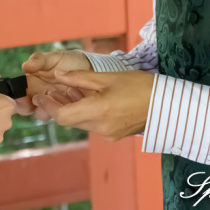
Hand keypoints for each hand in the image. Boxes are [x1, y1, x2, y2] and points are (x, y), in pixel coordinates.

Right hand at [20, 50, 91, 119]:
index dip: (18, 97)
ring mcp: (53, 105)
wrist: (91, 68)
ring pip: (42, 113)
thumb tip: (25, 66)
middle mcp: (40, 96)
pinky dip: (63, 108)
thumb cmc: (69, 61)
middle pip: (27, 107)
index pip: (19, 93)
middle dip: (28, 106)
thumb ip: (39, 60)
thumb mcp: (53, 58)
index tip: (20, 97)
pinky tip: (70, 96)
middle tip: (36, 98)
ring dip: (45, 107)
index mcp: (33, 83)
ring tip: (55, 94)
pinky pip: (60, 115)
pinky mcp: (66, 110)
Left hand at [32, 69, 154, 140]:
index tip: (41, 95)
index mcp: (98, 112)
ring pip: (81, 122)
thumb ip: (81, 77)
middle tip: (50, 91)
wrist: (167, 104)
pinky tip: (86, 98)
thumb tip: (59, 74)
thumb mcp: (108, 77)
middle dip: (58, 106)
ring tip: (67, 91)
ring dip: (72, 108)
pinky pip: (93, 125)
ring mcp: (109, 134)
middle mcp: (101, 128)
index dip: (49, 106)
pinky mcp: (115, 134)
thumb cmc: (140, 86)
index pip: (63, 116)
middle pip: (71, 120)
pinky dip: (86, 112)